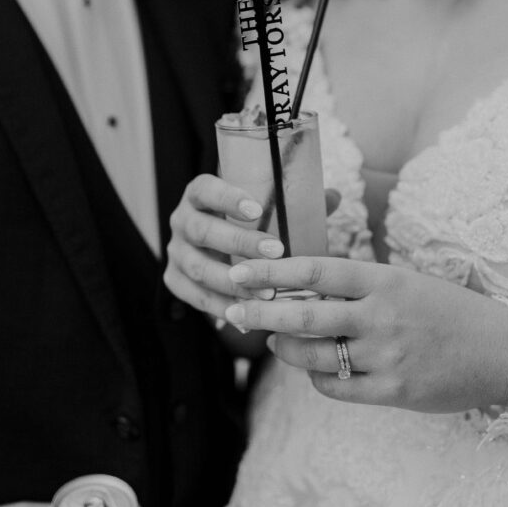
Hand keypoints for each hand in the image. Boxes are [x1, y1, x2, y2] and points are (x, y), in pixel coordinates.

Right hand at [164, 174, 285, 321]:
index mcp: (199, 194)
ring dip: (233, 282)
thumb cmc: (247, 224)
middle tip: (276, 253)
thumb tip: (334, 196)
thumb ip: (294, 203)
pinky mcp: (174, 280)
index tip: (257, 210)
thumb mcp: (264, 209)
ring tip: (268, 292)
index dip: (227, 197)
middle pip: (202, 230)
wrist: (213, 246)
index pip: (205, 189)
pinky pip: (195, 297)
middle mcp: (182, 220)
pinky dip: (222, 308)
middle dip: (239, 244)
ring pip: (198, 267)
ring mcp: (175, 252)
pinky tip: (248, 317)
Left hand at [222, 256, 507, 411]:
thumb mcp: (404, 281)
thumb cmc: (448, 310)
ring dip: (285, 346)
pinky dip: (317, 378)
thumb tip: (302, 284)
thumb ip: (358, 284)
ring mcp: (387, 356)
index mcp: (384, 279)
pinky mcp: (393, 391)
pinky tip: (314, 369)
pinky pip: (337, 387)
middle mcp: (381, 315)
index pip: (315, 269)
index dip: (272, 271)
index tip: (240, 271)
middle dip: (260, 312)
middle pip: (305, 313)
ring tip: (273, 339)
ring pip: (314, 354)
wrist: (501, 351)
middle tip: (231, 311)